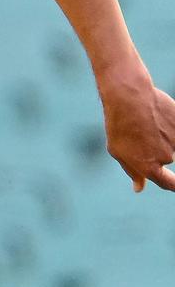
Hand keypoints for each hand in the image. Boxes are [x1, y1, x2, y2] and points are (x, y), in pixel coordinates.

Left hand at [100, 74, 174, 192]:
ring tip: (144, 120)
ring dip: (160, 133)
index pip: (169, 184)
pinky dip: (167, 123)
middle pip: (164, 157)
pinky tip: (155, 114)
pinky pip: (174, 128)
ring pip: (170, 141)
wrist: (129, 97)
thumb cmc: (119, 125)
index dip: (173, 185)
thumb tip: (139, 188)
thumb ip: (132, 170)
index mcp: (149, 168)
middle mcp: (166, 157)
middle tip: (138, 131)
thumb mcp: (117, 151)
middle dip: (153, 147)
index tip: (174, 184)